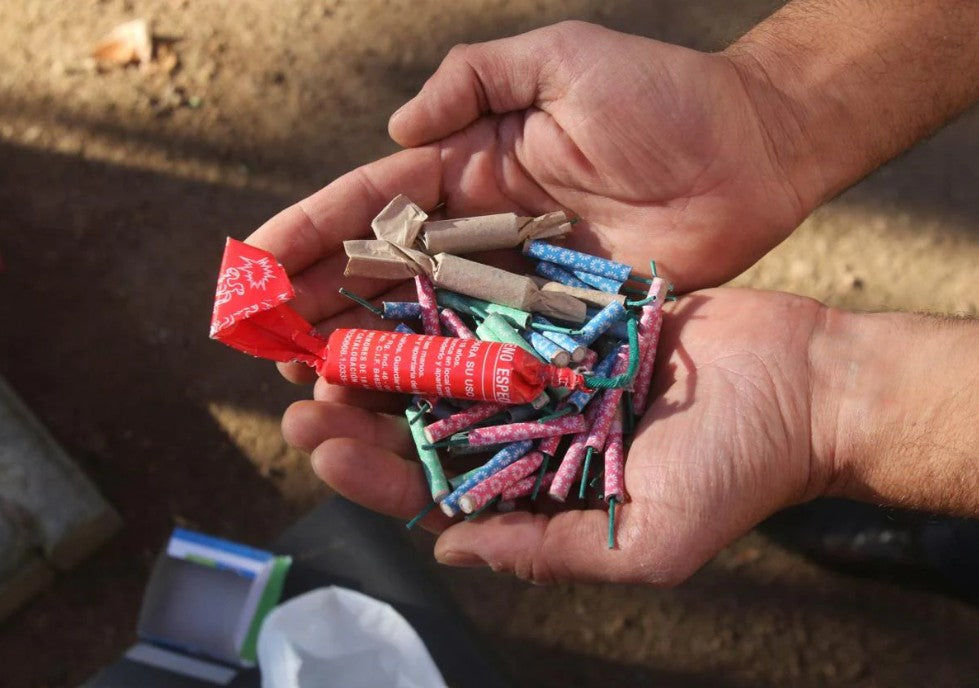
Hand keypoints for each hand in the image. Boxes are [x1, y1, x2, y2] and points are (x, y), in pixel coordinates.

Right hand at [247, 21, 808, 383]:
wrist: (754, 152)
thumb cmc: (664, 98)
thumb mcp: (562, 60)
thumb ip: (474, 79)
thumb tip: (396, 131)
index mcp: (470, 166)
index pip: (373, 204)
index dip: (311, 232)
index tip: (253, 263)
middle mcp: (482, 232)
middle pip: (384, 275)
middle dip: (321, 306)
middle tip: (265, 344)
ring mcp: (519, 284)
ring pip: (426, 323)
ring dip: (368, 353)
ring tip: (313, 387)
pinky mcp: (561, 323)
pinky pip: (493, 356)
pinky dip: (445, 381)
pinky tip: (401, 408)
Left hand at [281, 288, 833, 583]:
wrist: (804, 380)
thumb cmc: (737, 470)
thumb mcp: (648, 539)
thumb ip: (547, 551)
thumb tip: (448, 553)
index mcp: (536, 491)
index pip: (432, 491)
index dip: (370, 473)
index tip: (319, 445)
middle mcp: (529, 433)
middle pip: (422, 425)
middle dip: (358, 410)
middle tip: (298, 386)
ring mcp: (545, 373)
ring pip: (446, 364)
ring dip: (387, 349)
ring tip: (328, 330)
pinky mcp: (566, 319)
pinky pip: (494, 310)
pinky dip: (445, 301)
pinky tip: (397, 282)